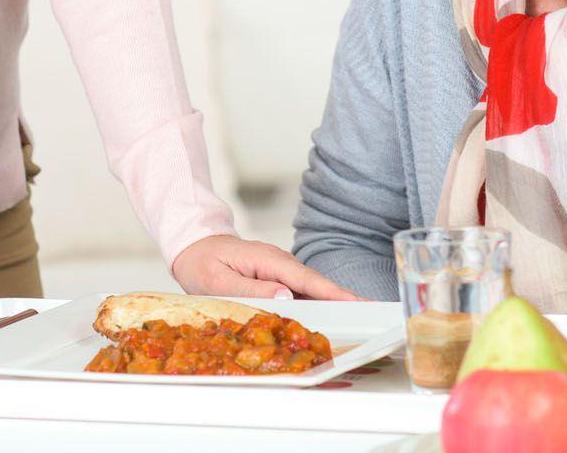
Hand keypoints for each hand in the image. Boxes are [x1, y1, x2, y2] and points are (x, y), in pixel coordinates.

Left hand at [171, 234, 360, 300]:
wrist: (194, 245)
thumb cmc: (202, 262)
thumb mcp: (219, 280)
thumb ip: (251, 289)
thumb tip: (286, 296)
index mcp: (268, 260)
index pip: (306, 278)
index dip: (333, 292)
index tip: (357, 303)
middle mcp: (280, 262)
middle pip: (316, 283)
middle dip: (344, 299)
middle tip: (373, 315)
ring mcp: (280, 269)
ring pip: (311, 288)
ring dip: (333, 303)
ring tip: (360, 320)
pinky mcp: (277, 277)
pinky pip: (300, 291)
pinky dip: (316, 303)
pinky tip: (329, 318)